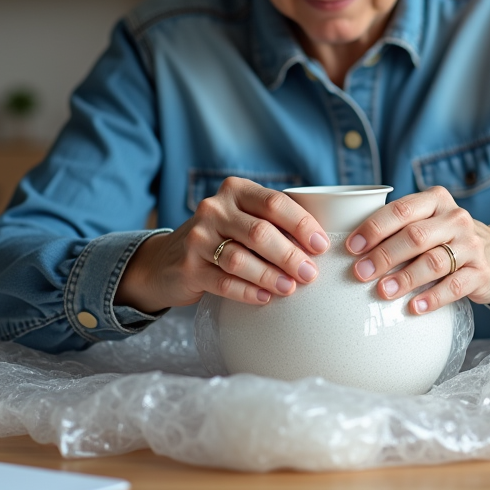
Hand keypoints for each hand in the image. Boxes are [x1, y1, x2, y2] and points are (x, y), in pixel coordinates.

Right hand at [115, 177, 328, 313]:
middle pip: (260, 232)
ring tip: (291, 288)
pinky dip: (247, 291)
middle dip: (290, 255)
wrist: (167, 260)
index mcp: (235, 190)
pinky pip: (223, 282)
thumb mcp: (244, 218)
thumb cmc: (223, 238)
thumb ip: (274, 222)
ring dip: (270, 276)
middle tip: (310, 274)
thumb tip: (321, 244)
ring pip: (240, 258)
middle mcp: (214, 209)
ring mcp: (197, 238)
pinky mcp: (188, 267)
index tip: (321, 246)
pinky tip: (265, 299)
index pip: (275, 203)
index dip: (302, 225)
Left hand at [345, 186, 489, 313]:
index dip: (374, 228)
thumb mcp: (425, 222)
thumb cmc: (443, 238)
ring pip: (434, 261)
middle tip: (361, 273)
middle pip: (415, 236)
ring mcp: (471, 245)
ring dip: (405, 278)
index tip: (352, 248)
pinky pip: (455, 286)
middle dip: (384, 255)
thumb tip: (350, 250)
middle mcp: (456, 218)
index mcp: (435, 200)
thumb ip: (396, 227)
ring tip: (383, 291)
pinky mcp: (481, 272)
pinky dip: (432, 297)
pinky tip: (414, 307)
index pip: (401, 209)